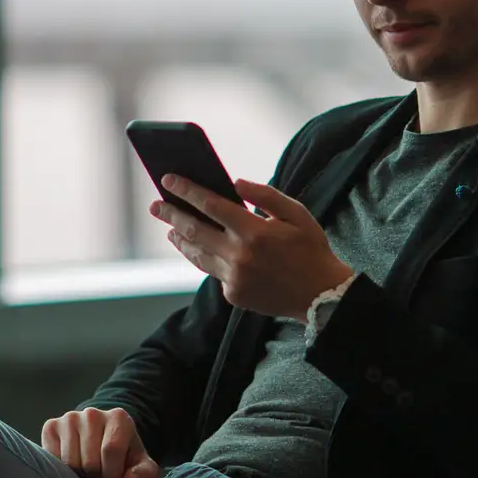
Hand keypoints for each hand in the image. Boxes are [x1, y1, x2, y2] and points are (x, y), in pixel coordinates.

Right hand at [41, 406, 161, 477]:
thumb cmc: (123, 457)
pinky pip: (53, 458)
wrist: (100, 440)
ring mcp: (69, 418)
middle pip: (90, 460)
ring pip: (71, 462)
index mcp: (119, 417)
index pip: (111, 450)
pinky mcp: (51, 426)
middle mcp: (92, 413)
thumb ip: (143, 474)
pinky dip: (62, 472)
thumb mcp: (142, 466)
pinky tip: (72, 471)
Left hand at [152, 175, 352, 319]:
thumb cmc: (310, 250)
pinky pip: (213, 271)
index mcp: (254, 231)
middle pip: (193, 230)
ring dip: (180, 239)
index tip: (168, 180)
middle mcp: (239, 255)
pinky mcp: (234, 294)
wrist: (321, 296)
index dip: (186, 191)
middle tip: (156, 205)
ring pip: (196, 254)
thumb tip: (234, 183)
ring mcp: (234, 278)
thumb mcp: (297, 214)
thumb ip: (265, 195)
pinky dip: (205, 258)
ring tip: (170, 229)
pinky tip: (198, 249)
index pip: (210, 205)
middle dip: (171, 214)